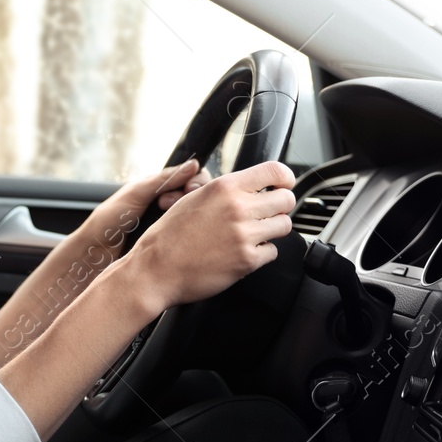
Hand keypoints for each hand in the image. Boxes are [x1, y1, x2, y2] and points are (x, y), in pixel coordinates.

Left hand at [74, 158, 213, 259]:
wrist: (95, 252)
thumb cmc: (108, 220)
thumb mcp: (137, 193)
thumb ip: (165, 179)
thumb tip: (193, 165)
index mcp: (158, 187)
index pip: (190, 177)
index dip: (195, 180)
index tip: (190, 188)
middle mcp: (167, 204)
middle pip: (197, 195)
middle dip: (190, 195)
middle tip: (168, 203)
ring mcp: (170, 223)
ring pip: (195, 214)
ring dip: (187, 213)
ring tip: (165, 215)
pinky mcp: (170, 242)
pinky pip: (187, 234)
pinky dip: (186, 231)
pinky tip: (177, 232)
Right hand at [120, 160, 297, 311]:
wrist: (155, 270)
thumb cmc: (168, 237)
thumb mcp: (193, 199)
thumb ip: (224, 192)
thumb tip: (250, 188)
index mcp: (224, 187)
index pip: (275, 172)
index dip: (285, 179)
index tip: (283, 186)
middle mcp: (237, 207)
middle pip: (286, 200)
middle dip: (280, 207)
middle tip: (268, 214)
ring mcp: (244, 235)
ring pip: (284, 226)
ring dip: (273, 230)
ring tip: (254, 234)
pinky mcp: (247, 260)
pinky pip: (272, 252)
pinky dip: (262, 253)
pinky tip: (243, 252)